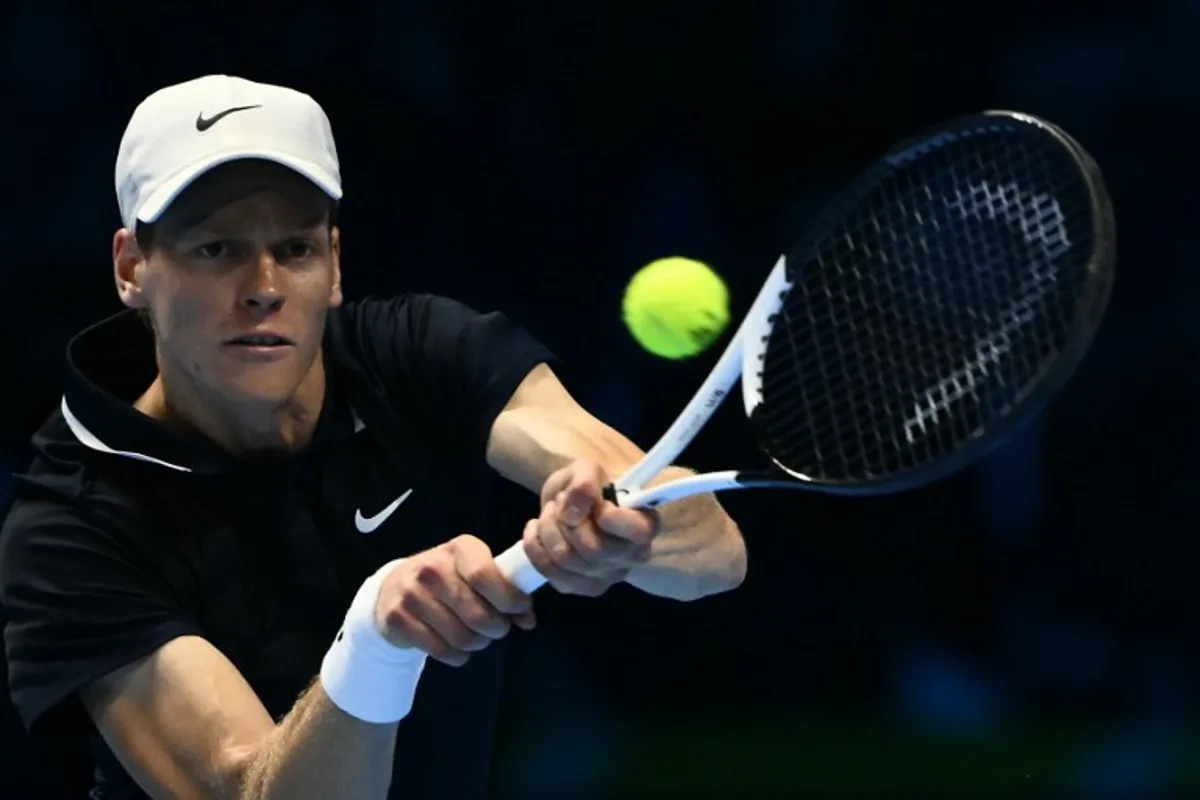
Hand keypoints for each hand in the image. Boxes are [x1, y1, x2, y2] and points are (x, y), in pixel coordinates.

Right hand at [375, 535, 534, 666]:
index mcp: (460, 548)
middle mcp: (432, 567)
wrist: (395, 588)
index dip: (509, 599)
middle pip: (478, 615)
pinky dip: (457, 655)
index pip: (485, 576)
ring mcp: (411, 593)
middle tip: (496, 628)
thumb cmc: (449, 580)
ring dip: (477, 643)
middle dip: (497, 628)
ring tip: (475, 636)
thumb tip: (528, 619)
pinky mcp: (397, 618)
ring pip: (461, 637)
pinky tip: (455, 645)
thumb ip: (505, 592)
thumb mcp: (476, 573)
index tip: (520, 609)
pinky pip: (441, 651)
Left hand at [521, 460, 658, 596]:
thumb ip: (584, 484)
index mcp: (645, 525)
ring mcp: (606, 577)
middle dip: (567, 521)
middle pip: (594, 549)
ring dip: (548, 529)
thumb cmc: (588, 485)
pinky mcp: (579, 587)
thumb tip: (572, 514)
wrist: (569, 503)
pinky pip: (549, 572)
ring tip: (549, 513)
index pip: (637, 532)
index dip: (608, 515)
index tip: (595, 501)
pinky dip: (534, 546)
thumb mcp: (586, 470)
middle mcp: (631, 557)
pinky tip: (536, 530)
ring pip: (568, 560)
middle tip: (560, 502)